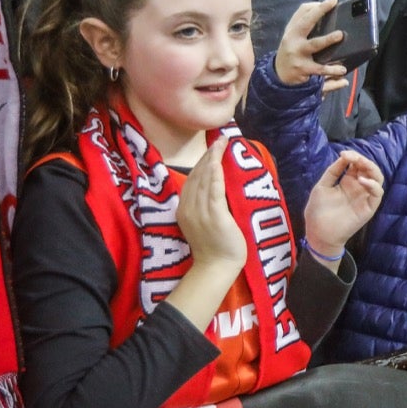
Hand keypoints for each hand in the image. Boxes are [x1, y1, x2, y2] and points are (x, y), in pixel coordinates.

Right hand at [178, 136, 247, 273]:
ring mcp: (201, 212)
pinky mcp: (215, 215)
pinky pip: (214, 190)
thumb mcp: (201, 224)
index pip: (191, 180)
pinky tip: (218, 160)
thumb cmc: (213, 248)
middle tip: (220, 139)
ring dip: (213, 158)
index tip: (211, 148)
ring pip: (204, 179)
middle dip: (208, 155)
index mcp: (184, 210)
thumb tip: (213, 189)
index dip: (201, 162)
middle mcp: (189, 208)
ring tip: (222, 143)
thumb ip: (203, 207)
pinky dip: (215, 173)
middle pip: (196, 175)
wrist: (216, 268)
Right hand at [276, 0, 348, 90]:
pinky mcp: (303, 68)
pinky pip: (320, 68)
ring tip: (340, 35)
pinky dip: (332, 70)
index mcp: (292, 30)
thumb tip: (319, 8)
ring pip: (314, 44)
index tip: (332, 0)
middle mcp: (293, 39)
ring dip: (327, 39)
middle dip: (319, 12)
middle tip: (333, 3)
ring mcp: (298, 54)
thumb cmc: (290, 50)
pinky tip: (342, 70)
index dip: (317, 5)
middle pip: (305, 23)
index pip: (302, 12)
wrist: (279, 74)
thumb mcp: (292, 35)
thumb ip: (303, 23)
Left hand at [303, 151, 384, 254]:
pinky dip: (373, 185)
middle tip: (353, 157)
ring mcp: (364, 197)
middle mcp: (358, 188)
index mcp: (348, 182)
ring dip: (371, 168)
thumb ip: (333, 171)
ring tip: (360, 164)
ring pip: (377, 178)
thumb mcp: (322, 186)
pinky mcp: (369, 208)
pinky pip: (377, 194)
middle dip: (363, 160)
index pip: (357, 165)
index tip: (344, 154)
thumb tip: (343, 156)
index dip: (353, 156)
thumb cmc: (318, 211)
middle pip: (369, 169)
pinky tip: (362, 181)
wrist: (318, 234)